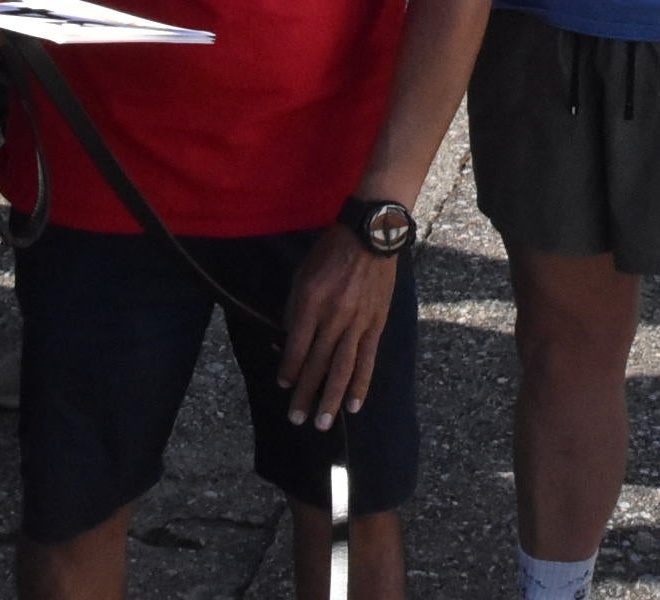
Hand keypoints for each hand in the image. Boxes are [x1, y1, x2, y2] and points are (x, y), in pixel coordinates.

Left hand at [278, 226, 399, 429]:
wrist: (371, 237)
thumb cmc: (331, 252)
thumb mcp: (303, 274)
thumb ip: (295, 308)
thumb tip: (290, 339)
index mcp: (312, 302)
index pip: (297, 346)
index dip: (289, 369)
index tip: (283, 385)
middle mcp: (334, 316)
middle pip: (317, 363)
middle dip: (305, 394)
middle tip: (296, 419)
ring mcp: (358, 322)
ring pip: (343, 368)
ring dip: (331, 398)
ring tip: (323, 422)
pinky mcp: (376, 324)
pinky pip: (367, 360)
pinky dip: (360, 384)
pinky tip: (354, 405)